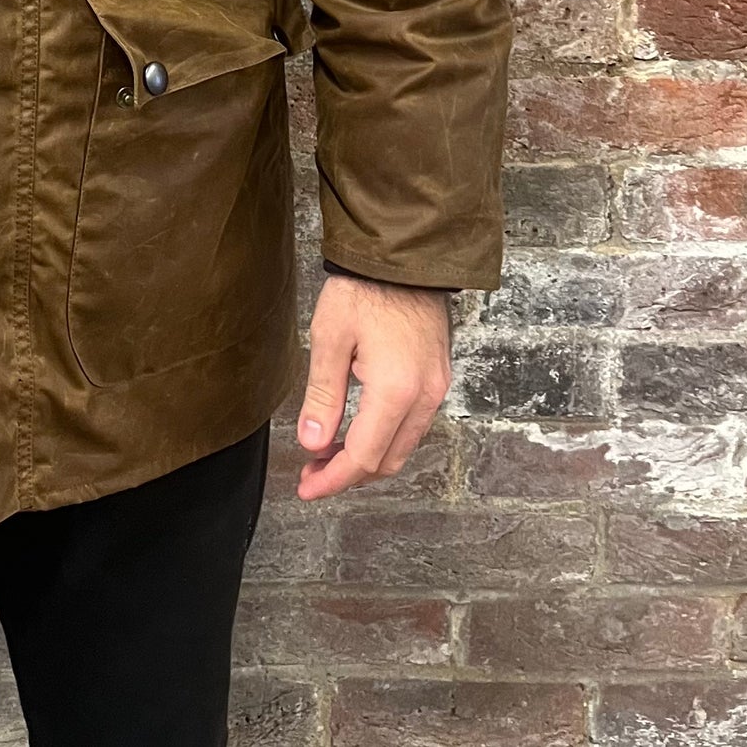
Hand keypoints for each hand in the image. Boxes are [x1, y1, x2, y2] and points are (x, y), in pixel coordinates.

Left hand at [294, 272, 450, 499]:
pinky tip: (357, 430)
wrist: (403, 259)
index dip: (333, 478)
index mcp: (396, 390)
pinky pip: (413, 426)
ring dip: (367, 458)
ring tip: (328, 455)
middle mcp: (424, 397)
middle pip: (388, 461)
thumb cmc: (363, 291)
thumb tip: (312, 443)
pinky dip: (385, 438)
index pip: (364, 456)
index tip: (307, 487)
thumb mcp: (329, 339)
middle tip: (312, 474)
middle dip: (348, 474)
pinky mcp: (438, 379)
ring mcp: (436, 389)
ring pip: (403, 446)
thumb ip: (322, 396)